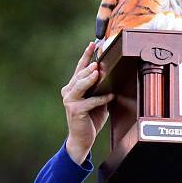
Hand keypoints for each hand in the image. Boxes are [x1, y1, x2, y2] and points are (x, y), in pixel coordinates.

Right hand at [61, 42, 113, 164]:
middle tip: (97, 60)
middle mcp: (68, 92)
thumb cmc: (90, 118)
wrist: (82, 138)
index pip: (80, 68)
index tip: (93, 44)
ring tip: (98, 72)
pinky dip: (101, 98)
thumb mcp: (98, 100)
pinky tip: (111, 96)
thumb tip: (113, 75)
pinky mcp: (75, 110)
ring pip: (80, 85)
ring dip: (89, 78)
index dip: (86, 56)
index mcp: (73, 87)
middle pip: (79, 75)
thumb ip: (101, 89)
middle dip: (88, 66)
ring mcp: (70, 101)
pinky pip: (90, 101)